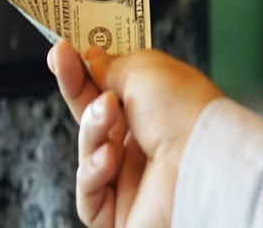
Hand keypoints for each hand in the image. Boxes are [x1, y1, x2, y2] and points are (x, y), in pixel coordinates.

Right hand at [47, 41, 222, 226]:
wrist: (202, 163)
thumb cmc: (186, 115)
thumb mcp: (145, 71)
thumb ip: (111, 66)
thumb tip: (92, 58)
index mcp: (154, 114)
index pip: (108, 90)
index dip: (84, 72)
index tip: (64, 50)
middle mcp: (142, 145)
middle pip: (93, 118)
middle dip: (75, 88)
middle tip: (61, 60)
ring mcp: (130, 179)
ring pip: (87, 152)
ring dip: (92, 129)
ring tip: (107, 113)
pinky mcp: (119, 213)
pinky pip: (89, 193)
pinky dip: (93, 173)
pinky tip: (109, 158)